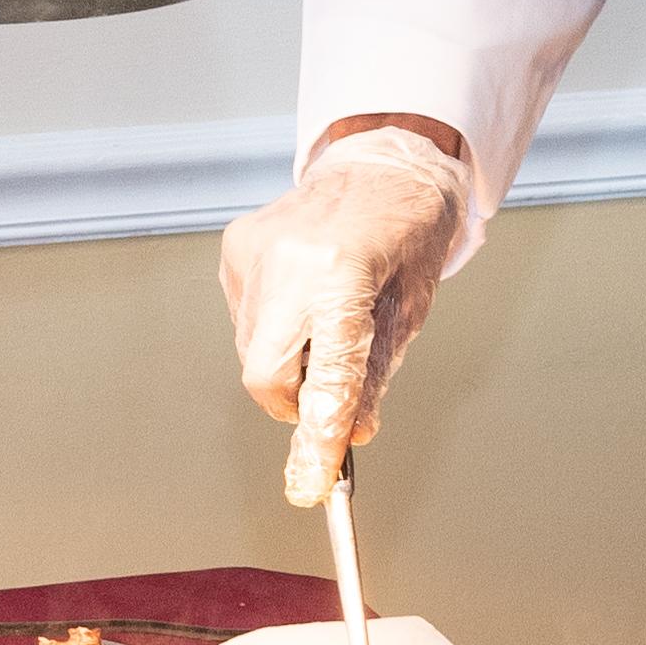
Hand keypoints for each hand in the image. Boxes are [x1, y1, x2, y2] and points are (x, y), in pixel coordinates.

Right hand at [220, 119, 474, 509]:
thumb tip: (349, 434)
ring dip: (289, 361)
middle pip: (265, 375)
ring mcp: (254, 253)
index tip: (310, 483)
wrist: (381, 160)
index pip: (326, 378)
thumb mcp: (410, 309)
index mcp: (344, 271)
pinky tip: (305, 297)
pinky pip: (247, 320)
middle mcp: (289, 260)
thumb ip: (373, 375)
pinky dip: (275, 329)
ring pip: (253, 352)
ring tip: (329, 321)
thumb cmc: (407, 230)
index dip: (319, 437)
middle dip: (294, 402)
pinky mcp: (235, 250)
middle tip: (327, 397)